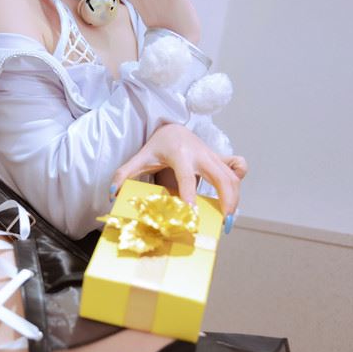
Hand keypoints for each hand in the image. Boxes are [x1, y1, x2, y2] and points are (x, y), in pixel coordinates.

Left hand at [110, 124, 247, 216]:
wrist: (172, 128)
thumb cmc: (156, 146)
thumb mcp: (140, 157)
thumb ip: (124, 174)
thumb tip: (112, 192)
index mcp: (180, 155)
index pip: (187, 178)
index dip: (190, 196)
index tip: (192, 215)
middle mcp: (201, 154)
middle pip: (221, 177)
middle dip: (226, 201)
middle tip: (224, 223)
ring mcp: (213, 156)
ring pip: (232, 176)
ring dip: (235, 198)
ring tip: (228, 220)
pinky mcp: (220, 158)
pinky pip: (238, 166)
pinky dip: (240, 178)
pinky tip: (234, 195)